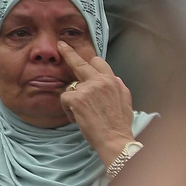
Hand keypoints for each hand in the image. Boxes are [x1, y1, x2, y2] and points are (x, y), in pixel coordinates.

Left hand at [57, 41, 135, 163]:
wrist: (115, 140)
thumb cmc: (119, 125)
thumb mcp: (125, 101)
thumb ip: (118, 87)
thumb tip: (114, 78)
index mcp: (112, 81)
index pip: (98, 62)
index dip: (89, 60)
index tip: (82, 54)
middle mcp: (100, 80)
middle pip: (80, 62)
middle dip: (69, 52)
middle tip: (60, 45)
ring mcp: (87, 88)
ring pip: (71, 88)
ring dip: (73, 101)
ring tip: (83, 115)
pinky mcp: (76, 98)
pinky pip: (64, 99)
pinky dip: (67, 110)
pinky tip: (77, 118)